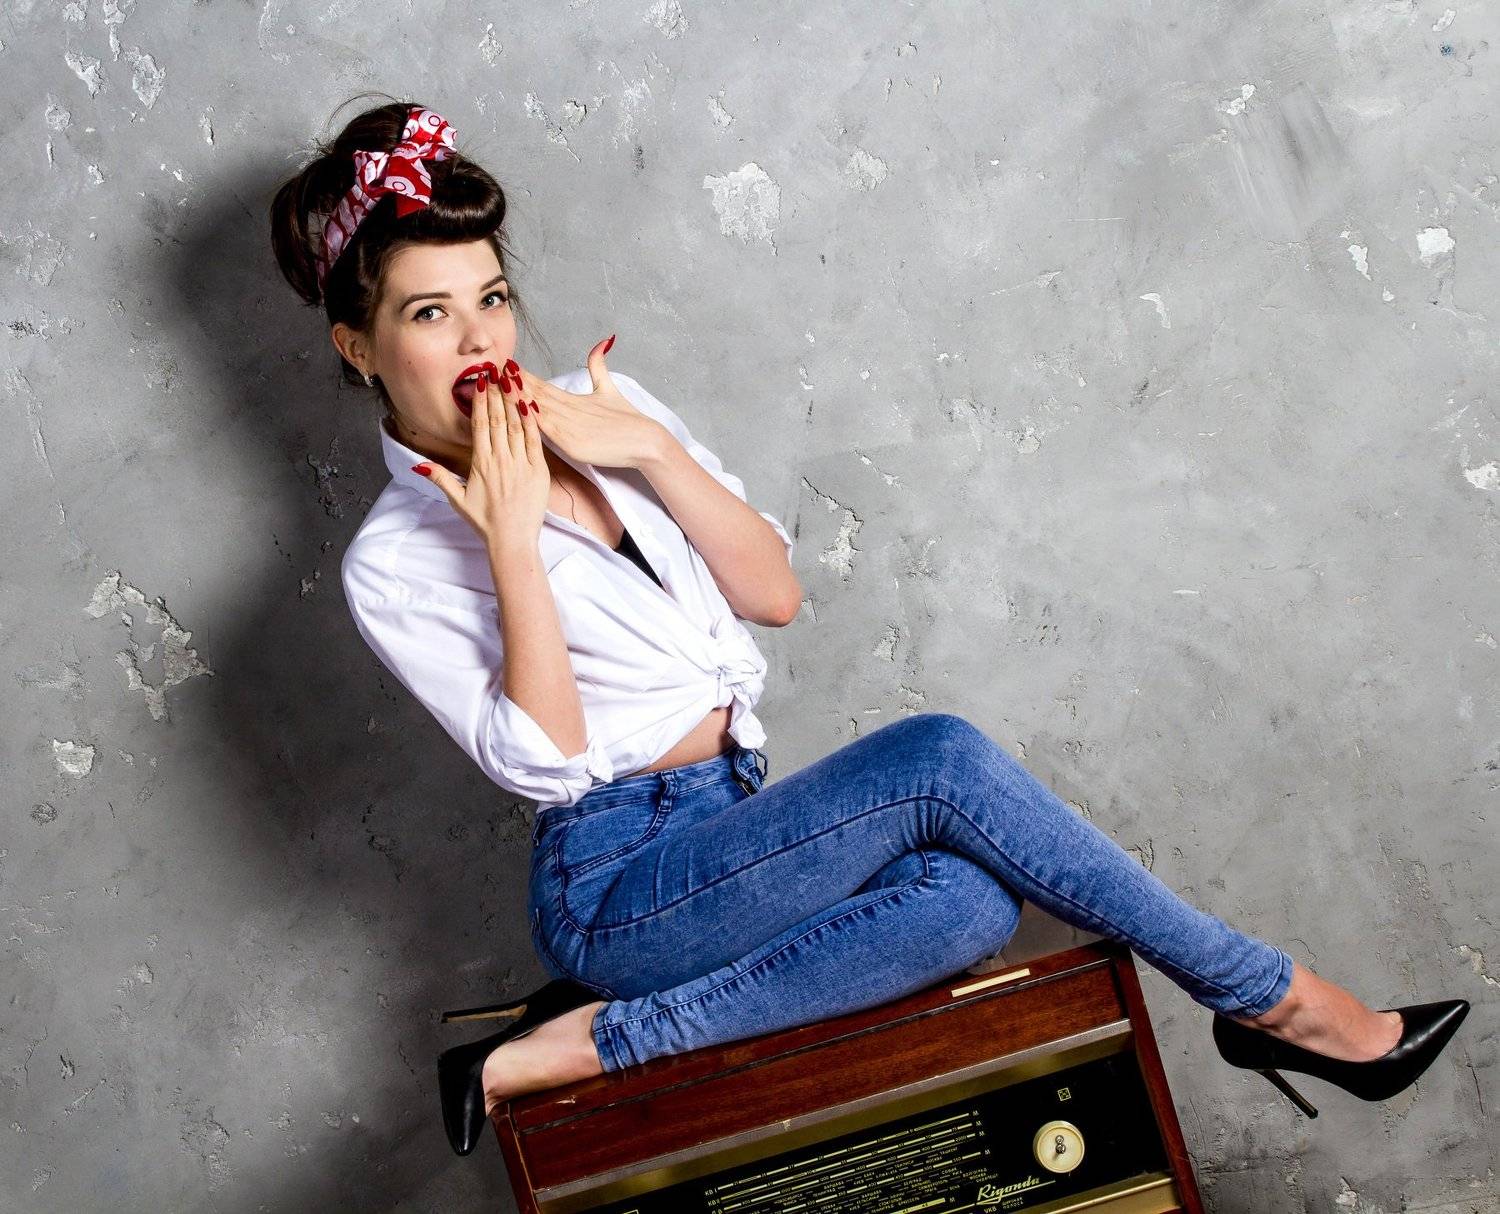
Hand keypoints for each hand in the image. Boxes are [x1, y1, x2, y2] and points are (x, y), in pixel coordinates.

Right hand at [418, 365, 547, 550]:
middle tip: (497, 368)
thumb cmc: (484, 522)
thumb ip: (439, 477)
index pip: (480, 424)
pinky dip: (533, 421)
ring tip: (512, 377)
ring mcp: (521, 464)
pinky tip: (530, 403)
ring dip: (514, 399)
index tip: (480, 380)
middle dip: (497, 391)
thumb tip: (417, 464)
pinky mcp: (539, 471)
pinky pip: (535, 440)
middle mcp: (500, 460)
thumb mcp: (457, 500)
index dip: (480, 400)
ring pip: (517, 425)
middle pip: (498, 418)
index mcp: (480, 464)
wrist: (512, 541)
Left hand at [508, 336, 668, 468]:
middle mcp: (566, 410)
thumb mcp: (610, 389)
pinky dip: (530, 418)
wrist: (645, 441)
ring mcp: (568, 427)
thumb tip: (603, 341)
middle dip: (509, 382)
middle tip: (487, 368)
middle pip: (532, 393)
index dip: (519, 375)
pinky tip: (514, 409)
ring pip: (534, 408)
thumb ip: (599, 367)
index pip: (539, 385)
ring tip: (494, 383)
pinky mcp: (571, 443)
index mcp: (571, 400)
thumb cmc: (628, 419)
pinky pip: (544, 430)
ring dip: (514, 396)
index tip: (501, 364)